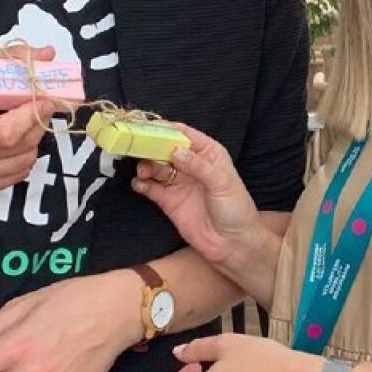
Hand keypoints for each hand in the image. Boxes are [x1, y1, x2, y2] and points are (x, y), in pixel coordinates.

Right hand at [0, 46, 58, 198]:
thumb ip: (10, 59)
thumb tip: (48, 54)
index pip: (6, 132)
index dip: (32, 117)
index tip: (45, 100)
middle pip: (20, 146)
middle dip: (38, 124)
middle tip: (39, 107)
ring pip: (24, 163)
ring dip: (33, 140)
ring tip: (22, 124)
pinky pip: (16, 176)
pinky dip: (22, 158)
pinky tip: (11, 143)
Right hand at [131, 124, 261, 266]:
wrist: (233, 244)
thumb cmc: (236, 209)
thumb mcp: (221, 183)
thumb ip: (199, 166)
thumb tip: (176, 151)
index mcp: (208, 154)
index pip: (184, 134)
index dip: (166, 129)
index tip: (148, 127)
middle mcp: (191, 165)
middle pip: (165, 148)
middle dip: (150, 146)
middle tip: (136, 147)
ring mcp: (179, 182)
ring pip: (156, 166)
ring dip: (146, 165)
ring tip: (143, 171)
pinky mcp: (168, 201)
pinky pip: (151, 188)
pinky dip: (142, 184)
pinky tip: (139, 184)